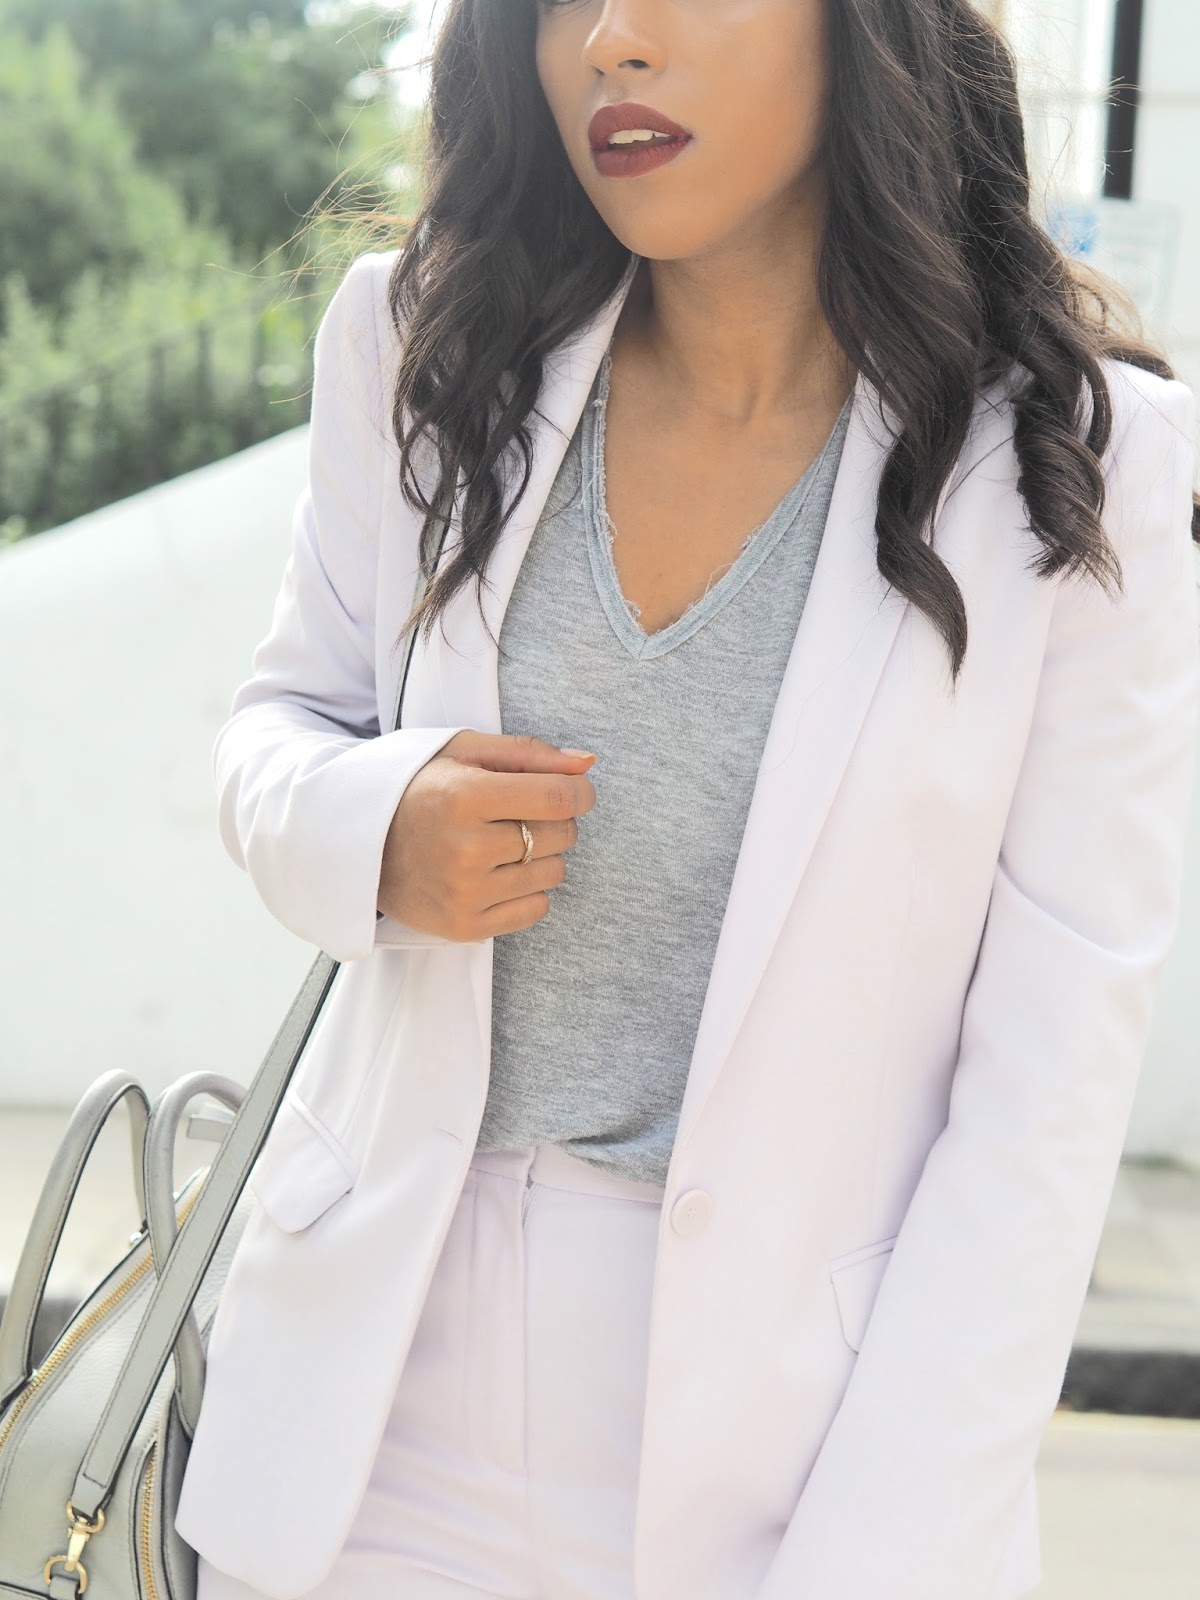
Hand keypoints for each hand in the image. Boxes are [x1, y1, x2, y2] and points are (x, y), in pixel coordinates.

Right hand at [377, 730, 596, 940]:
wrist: (361, 845)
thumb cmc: (419, 789)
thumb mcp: (465, 752)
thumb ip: (530, 754)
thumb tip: (587, 763)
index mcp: (465, 797)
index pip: (558, 798)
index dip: (580, 792)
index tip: (573, 791)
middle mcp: (466, 849)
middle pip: (561, 835)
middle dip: (554, 820)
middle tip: (520, 815)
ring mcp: (466, 894)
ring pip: (554, 873)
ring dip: (541, 856)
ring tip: (503, 844)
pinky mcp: (465, 926)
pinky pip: (536, 909)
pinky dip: (528, 891)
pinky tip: (498, 874)